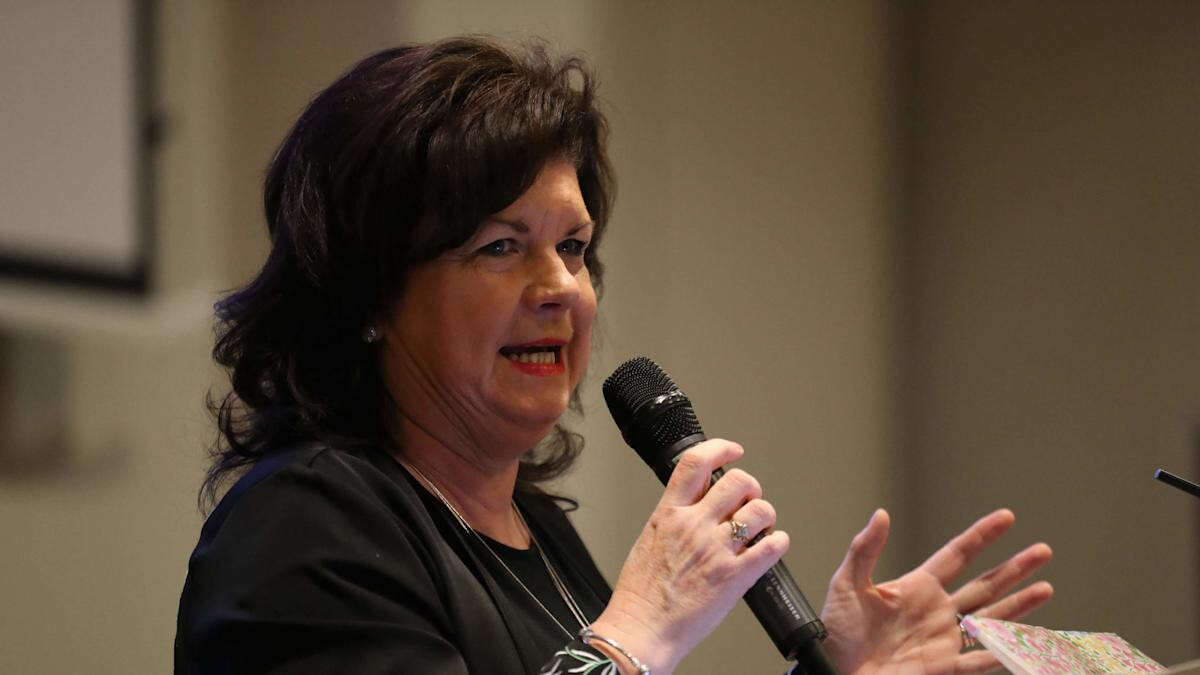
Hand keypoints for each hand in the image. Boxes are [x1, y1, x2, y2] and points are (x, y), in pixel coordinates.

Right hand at [591, 440, 788, 674]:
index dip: (720, 448)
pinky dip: (778, 543)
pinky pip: (772, 547)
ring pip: (760, 511)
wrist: (641, 629)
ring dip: (766, 515)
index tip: (732, 450)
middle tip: (748, 500)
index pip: (696, 462)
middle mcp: (694, 526)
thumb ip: (673, 518)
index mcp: (669, 514)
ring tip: (760, 526)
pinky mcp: (735, 577)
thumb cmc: (641, 593)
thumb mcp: (649, 539)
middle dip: (750, 488)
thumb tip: (695, 505)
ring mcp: (716, 550)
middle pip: (738, 481)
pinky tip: (770, 547)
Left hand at [820, 509, 1052, 674]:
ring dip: (1020, 604)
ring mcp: (944, 639)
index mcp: (917, 587)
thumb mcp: (847, 584)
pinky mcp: (944, 667)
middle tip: (1044, 550)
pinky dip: (1005, 650)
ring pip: (992, 618)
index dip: (981, 536)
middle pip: (985, 584)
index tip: (1007, 517)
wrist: (832, 669)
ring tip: (1046, 587)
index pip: (957, 555)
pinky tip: (1028, 641)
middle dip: (1014, 568)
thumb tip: (882, 514)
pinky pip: (981, 659)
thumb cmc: (835, 629)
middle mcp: (937, 611)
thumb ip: (865, 550)